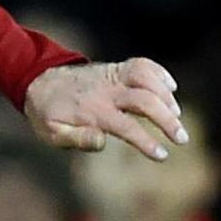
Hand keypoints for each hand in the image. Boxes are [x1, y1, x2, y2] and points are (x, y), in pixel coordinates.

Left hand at [24, 58, 185, 160]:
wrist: (38, 81)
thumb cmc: (48, 113)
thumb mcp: (52, 133)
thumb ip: (76, 138)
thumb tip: (103, 141)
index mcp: (92, 111)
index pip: (127, 127)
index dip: (146, 142)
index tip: (161, 155)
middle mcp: (106, 91)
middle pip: (145, 101)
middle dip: (167, 120)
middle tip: (182, 138)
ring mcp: (112, 76)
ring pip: (147, 79)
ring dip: (166, 96)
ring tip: (177, 114)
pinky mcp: (116, 68)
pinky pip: (142, 64)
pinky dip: (160, 73)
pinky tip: (171, 87)